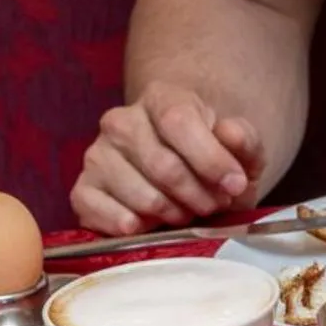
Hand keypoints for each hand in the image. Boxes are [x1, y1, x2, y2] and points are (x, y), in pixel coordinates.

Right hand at [72, 82, 264, 234]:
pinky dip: (131, 226)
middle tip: (212, 206)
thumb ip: (244, 140)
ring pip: (139, 195)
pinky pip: (100, 212)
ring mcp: (97, 155)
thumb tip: (230, 135)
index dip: (210, 159)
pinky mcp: (82, 190)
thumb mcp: (240, 152)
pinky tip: (148, 225)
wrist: (179, 178)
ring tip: (184, 213)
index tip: (235, 185)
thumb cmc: (208, 163)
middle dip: (196, 196)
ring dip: (170, 214)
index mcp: (160, 99)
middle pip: (162, 165)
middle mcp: (120, 121)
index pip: (178, 121)